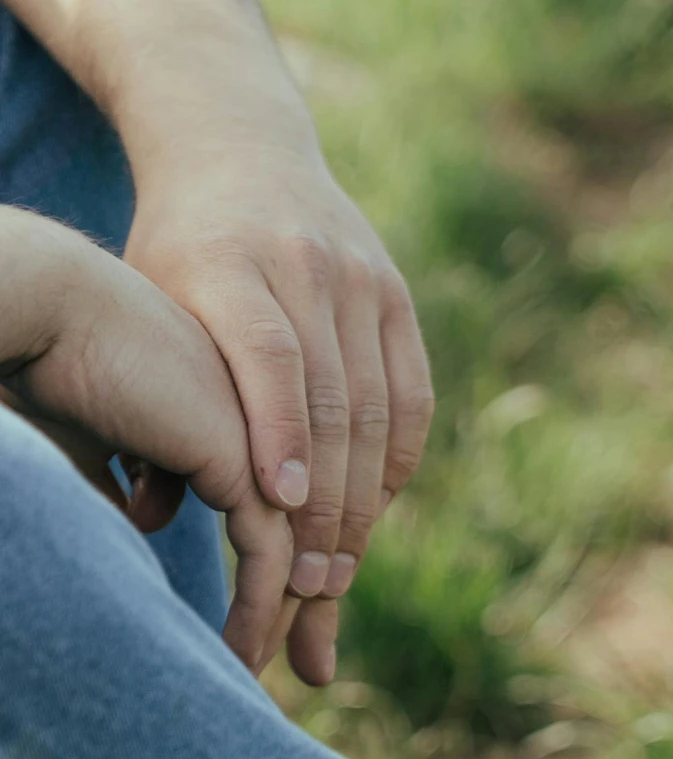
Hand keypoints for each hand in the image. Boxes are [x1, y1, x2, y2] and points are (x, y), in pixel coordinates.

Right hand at [1, 213, 296, 672]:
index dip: (269, 567)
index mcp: (234, 411)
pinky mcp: (250, 465)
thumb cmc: (53, 366)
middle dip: (292, 607)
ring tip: (250, 670)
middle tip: (298, 669)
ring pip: (292, 551)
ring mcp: (265, 444)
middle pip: (293, 533)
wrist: (50, 316)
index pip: (265, 502)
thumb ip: (134, 473)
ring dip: (275, 619)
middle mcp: (262, 426)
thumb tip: (146, 515)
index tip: (259, 627)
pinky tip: (239, 650)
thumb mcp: (101, 435)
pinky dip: (258, 609)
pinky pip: (271, 557)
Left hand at [127, 141, 434, 686]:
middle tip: (310, 584)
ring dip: (362, 504)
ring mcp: (363, 280)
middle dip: (325, 503)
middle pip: (331, 402)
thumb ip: (161, 402)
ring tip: (339, 572)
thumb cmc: (181, 255)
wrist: (242, 150)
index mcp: (232, 262)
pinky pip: (411, 401)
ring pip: (376, 412)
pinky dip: (394, 465)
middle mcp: (307, 266)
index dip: (280, 434)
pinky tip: (374, 514)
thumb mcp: (151, 307)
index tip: (282, 505)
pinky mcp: (398, 300)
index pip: (270, 357)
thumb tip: (154, 516)